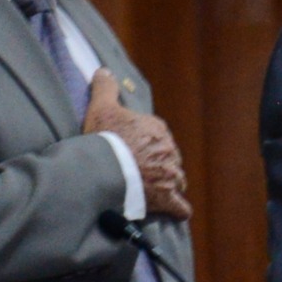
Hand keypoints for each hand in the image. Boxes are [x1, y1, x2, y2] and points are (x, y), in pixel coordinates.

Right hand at [85, 70, 189, 220]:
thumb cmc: (105, 138)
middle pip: (168, 159)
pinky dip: (178, 209)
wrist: (107, 168)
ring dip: (168, 185)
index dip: (147, 145)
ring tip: (154, 191)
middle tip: (140, 173)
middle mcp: (168, 151)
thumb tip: (103, 70)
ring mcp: (170, 175)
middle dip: (159, 166)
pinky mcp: (167, 198)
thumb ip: (105, 88)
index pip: (158, 137)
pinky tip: (174, 211)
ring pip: (176, 180)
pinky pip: (180, 207)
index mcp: (157, 130)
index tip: (133, 151)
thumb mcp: (102, 107)